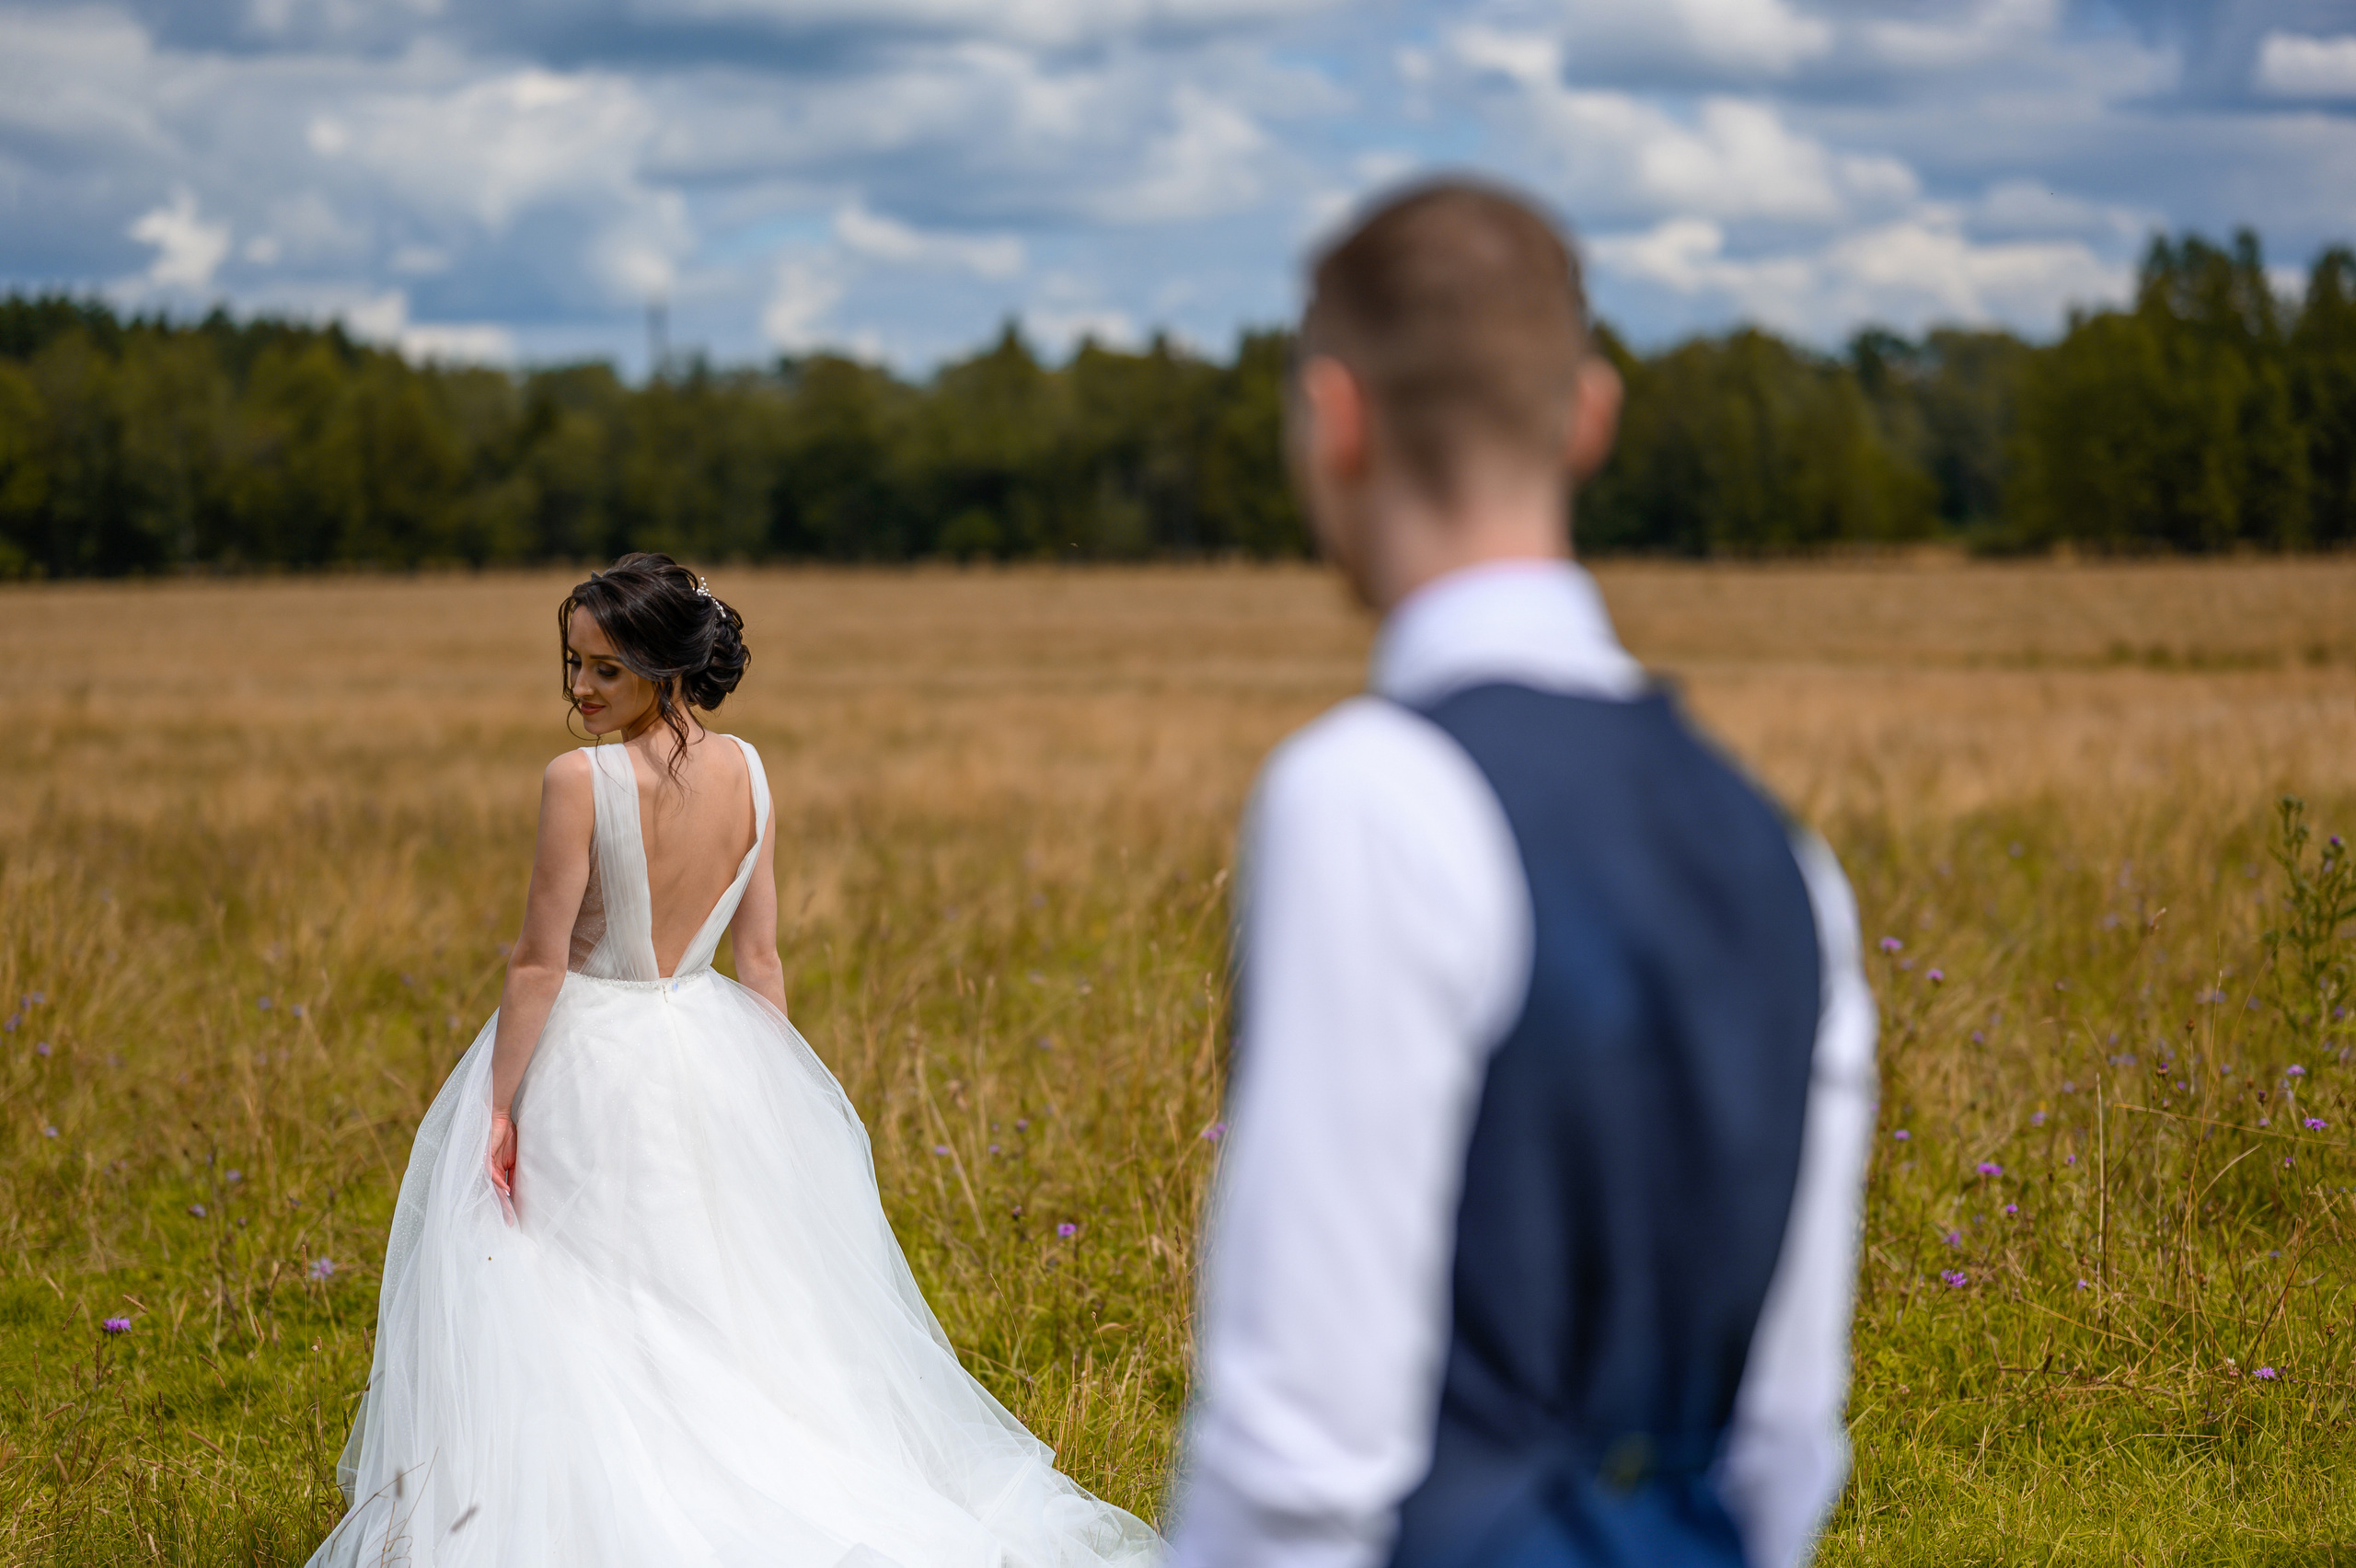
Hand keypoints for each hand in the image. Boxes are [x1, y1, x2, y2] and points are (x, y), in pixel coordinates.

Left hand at [486, 1109, 517, 1225]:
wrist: (498, 1116)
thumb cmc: (506, 1134)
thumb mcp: (515, 1157)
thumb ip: (514, 1173)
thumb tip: (516, 1190)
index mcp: (496, 1172)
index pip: (502, 1193)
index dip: (508, 1206)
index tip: (515, 1219)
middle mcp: (488, 1172)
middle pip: (495, 1195)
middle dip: (503, 1210)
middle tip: (509, 1224)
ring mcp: (485, 1166)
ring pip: (492, 1189)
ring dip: (500, 1201)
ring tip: (508, 1213)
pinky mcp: (484, 1158)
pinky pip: (490, 1174)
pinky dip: (498, 1183)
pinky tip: (505, 1192)